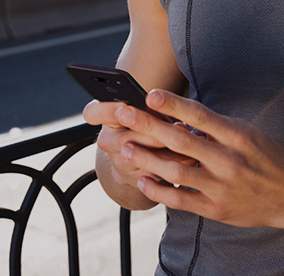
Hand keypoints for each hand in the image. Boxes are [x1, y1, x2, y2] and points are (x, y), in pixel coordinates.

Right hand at [82, 99, 199, 183]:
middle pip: (123, 138)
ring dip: (168, 148)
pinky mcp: (137, 180)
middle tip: (173, 126)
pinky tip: (190, 156)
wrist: (141, 162)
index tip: (124, 108)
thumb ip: (148, 108)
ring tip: (188, 138)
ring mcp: (120, 163)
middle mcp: (108, 142)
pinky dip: (176, 163)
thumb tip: (164, 104)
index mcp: (105, 119)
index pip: (93, 113)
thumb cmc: (145, 126)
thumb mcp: (141, 112)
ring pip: (142, 158)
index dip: (107, 111)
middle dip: (151, 132)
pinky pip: (157, 173)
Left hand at [113, 89, 283, 232]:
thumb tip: (181, 110)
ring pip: (176, 172)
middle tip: (122, 114)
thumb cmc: (266, 158)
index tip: (149, 93)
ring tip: (126, 148)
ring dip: (148, 159)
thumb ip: (216, 125)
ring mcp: (222, 186)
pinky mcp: (217, 209)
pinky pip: (181, 200)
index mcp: (238, 136)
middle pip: (181, 140)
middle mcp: (229, 160)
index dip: (173, 104)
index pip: (200, 115)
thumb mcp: (247, 133)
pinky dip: (159, 191)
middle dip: (148, 126)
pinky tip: (143, 180)